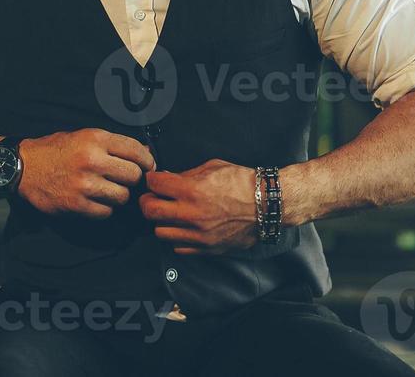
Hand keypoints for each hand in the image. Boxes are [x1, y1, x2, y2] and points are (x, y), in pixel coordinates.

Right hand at [15, 129, 155, 218]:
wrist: (23, 167)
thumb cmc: (55, 150)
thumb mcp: (83, 136)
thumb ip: (113, 144)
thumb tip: (145, 152)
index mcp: (95, 139)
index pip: (136, 151)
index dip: (147, 160)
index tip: (148, 166)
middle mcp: (91, 160)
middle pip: (133, 175)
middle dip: (133, 179)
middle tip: (126, 179)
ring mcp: (84, 184)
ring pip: (122, 196)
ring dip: (119, 195)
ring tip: (108, 190)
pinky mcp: (76, 205)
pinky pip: (106, 212)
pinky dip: (104, 209)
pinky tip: (95, 200)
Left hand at [139, 159, 259, 254]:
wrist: (266, 204)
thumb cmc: (242, 182)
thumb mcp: (213, 167)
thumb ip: (187, 174)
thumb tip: (167, 178)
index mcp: (192, 190)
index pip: (154, 185)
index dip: (151, 180)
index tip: (153, 180)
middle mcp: (192, 214)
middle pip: (150, 211)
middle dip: (147, 202)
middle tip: (152, 197)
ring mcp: (198, 234)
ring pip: (160, 232)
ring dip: (161, 221)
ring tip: (170, 213)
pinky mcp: (206, 248)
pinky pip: (178, 247)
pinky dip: (177, 237)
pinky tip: (184, 227)